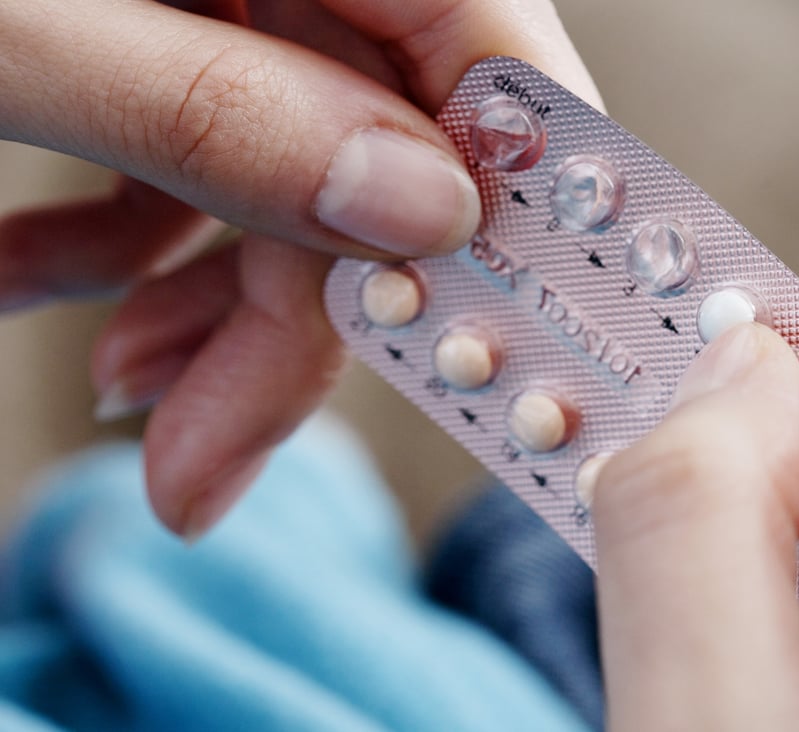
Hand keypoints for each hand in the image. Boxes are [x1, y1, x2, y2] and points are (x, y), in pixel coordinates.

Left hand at [0, 0, 597, 538]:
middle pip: (379, 141)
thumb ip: (210, 111)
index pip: (482, 38)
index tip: (479, 337)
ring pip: (286, 168)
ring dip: (209, 304)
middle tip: (212, 456)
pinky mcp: (148, 31)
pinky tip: (40, 299)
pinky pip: (183, 150)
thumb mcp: (2, 28)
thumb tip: (411, 211)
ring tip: (127, 401)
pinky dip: (119, 248)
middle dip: (303, 316)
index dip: (503, 194)